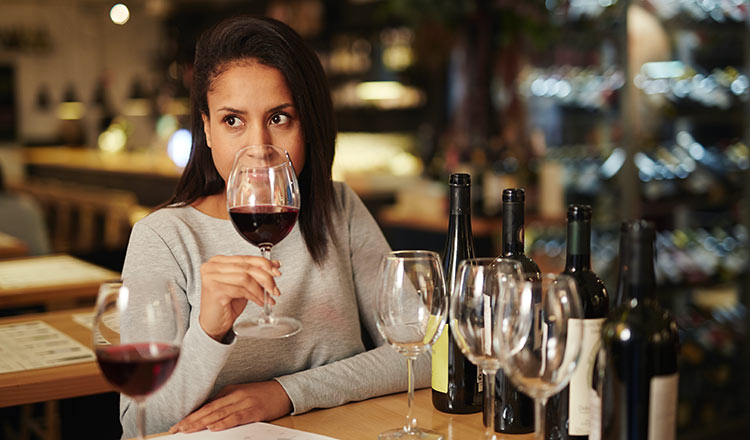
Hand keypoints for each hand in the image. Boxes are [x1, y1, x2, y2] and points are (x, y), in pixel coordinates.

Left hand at [168, 380, 292, 432]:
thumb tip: (207, 414)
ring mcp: (244, 402)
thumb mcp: (240, 394)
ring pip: (218, 414)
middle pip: (208, 409)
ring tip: (187, 430)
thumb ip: (225, 402)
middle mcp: (234, 395)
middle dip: (191, 420)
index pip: (206, 405)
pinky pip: (236, 417)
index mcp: (229, 390)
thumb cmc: (262, 395)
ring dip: (201, 422)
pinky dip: (223, 423)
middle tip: (177, 429)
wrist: (284, 391)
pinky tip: (213, 427)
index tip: (177, 424)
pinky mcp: (253, 410)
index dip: (190, 415)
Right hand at [199, 255, 280, 340]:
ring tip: (268, 298)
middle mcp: (212, 266)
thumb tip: (275, 264)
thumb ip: (256, 273)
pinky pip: (242, 290)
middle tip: (275, 288)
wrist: (212, 324)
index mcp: (218, 261)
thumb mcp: (244, 285)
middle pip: (247, 267)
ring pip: (246, 278)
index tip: (277, 271)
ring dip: (261, 289)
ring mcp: (212, 277)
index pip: (246, 258)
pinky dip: (255, 296)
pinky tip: (260, 302)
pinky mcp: (215, 290)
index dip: (264, 264)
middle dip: (266, 278)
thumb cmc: (226, 304)